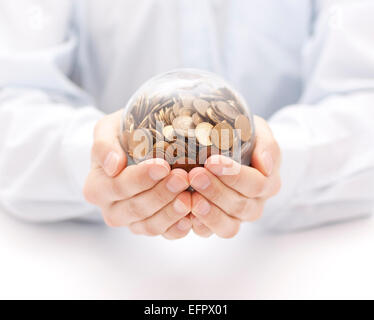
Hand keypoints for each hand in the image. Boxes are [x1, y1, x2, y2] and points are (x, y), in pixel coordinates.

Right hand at [83, 111, 191, 238]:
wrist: (131, 149)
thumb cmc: (120, 137)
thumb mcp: (106, 130)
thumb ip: (104, 144)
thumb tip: (113, 165)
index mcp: (96, 188)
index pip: (118, 187)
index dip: (141, 179)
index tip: (163, 165)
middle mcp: (111, 209)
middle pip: (136, 208)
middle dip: (161, 194)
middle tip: (182, 178)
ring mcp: (131, 222)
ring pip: (149, 225)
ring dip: (171, 213)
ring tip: (189, 197)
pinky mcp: (149, 227)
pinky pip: (163, 233)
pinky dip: (177, 228)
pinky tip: (190, 217)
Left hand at [189, 116, 280, 237]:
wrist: (232, 151)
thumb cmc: (246, 140)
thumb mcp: (260, 134)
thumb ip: (267, 146)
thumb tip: (265, 165)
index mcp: (268, 184)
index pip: (256, 184)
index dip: (234, 175)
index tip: (212, 161)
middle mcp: (254, 205)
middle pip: (239, 205)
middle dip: (216, 191)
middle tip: (195, 175)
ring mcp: (236, 218)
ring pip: (228, 226)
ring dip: (208, 213)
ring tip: (191, 198)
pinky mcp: (216, 224)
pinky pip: (209, 233)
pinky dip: (197, 225)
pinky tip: (185, 213)